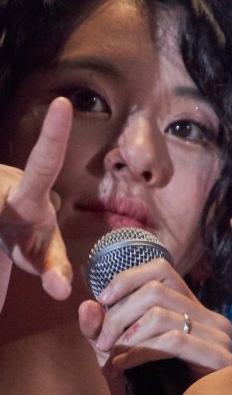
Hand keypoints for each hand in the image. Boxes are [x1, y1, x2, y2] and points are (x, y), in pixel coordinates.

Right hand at [0, 97, 72, 298]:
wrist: (2, 223)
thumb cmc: (27, 239)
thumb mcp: (41, 258)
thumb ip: (54, 272)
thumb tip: (62, 292)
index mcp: (29, 195)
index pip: (45, 162)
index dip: (54, 134)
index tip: (62, 102)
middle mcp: (6, 180)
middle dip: (7, 213)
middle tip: (9, 215)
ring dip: (0, 226)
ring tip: (7, 226)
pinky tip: (3, 222)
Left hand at [78, 258, 231, 376]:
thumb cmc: (146, 393)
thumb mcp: (115, 356)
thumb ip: (99, 330)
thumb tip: (88, 304)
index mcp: (192, 310)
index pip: (162, 272)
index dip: (127, 279)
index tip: (102, 300)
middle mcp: (212, 320)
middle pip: (156, 291)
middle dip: (118, 315)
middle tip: (101, 342)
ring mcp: (221, 339)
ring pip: (163, 315)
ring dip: (127, 335)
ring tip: (113, 358)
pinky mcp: (223, 361)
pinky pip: (174, 340)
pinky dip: (141, 350)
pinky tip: (125, 366)